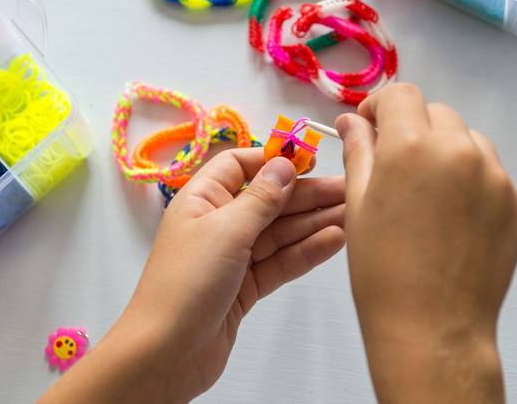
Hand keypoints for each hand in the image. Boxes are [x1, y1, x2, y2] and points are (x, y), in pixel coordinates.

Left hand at [39, 149, 344, 403]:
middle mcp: (217, 224)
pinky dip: (307, 251)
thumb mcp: (226, 231)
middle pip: (268, 200)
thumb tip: (284, 165)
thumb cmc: (185, 285)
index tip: (311, 161)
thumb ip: (261, 198)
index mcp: (202, 200)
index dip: (274, 161)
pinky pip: (281, 261)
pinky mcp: (246, 286)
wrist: (165, 356)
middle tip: (348, 190)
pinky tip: (335, 240)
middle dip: (307, 194)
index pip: (240, 166)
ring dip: (314, 222)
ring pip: (280, 232)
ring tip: (352, 213)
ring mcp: (233, 257)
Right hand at [336, 83, 516, 403]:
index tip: (370, 128)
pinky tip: (453, 219)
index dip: (380, 106)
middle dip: (413, 128)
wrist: (433, 328)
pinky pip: (490, 174)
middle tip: (396, 166)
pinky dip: (471, 182)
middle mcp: (460, 149)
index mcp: (412, 145)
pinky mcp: (516, 204)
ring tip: (429, 195)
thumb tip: (353, 120)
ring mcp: (496, 177)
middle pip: (437, 113)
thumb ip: (359, 151)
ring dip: (446, 152)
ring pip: (468, 141)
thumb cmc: (381, 269)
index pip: (401, 94)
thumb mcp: (358, 205)